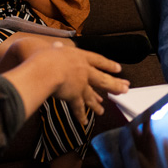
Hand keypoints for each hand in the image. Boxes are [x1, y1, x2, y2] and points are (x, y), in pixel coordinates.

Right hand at [6, 41, 126, 126]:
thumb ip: (55, 50)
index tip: (118, 69)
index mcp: (78, 56)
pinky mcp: (74, 95)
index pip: (97, 59)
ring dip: (97, 103)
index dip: (107, 64)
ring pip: (92, 94)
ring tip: (103, 110)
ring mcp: (80, 83)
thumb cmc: (42, 55)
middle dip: (114, 84)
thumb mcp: (50, 48)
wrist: (43, 68)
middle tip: (125, 89)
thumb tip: (56, 46)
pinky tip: (84, 121)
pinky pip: (78, 107)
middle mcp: (82, 69)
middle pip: (102, 78)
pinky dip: (80, 115)